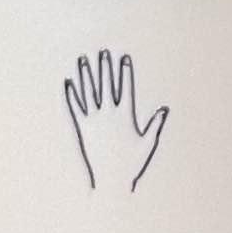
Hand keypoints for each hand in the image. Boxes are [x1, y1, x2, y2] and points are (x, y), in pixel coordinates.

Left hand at [62, 52, 168, 197]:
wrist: (111, 181)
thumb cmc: (131, 164)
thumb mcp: (147, 143)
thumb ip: (155, 125)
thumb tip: (164, 109)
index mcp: (125, 116)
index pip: (125, 87)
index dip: (125, 71)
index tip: (124, 57)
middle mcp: (108, 114)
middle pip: (106, 84)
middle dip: (105, 66)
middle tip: (103, 51)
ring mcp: (94, 121)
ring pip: (89, 92)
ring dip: (86, 75)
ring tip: (83, 60)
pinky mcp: (83, 128)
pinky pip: (75, 107)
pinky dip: (71, 95)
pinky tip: (67, 83)